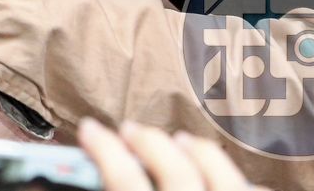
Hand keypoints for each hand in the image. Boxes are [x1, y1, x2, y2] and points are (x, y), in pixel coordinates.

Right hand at [77, 118, 266, 190]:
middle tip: (131, 130)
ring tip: (182, 140)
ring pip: (224, 177)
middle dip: (151, 142)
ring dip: (199, 153)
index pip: (124, 178)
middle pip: (176, 170)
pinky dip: (246, 182)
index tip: (90, 129)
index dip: (103, 148)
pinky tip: (231, 177)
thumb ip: (108, 190)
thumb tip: (67, 179)